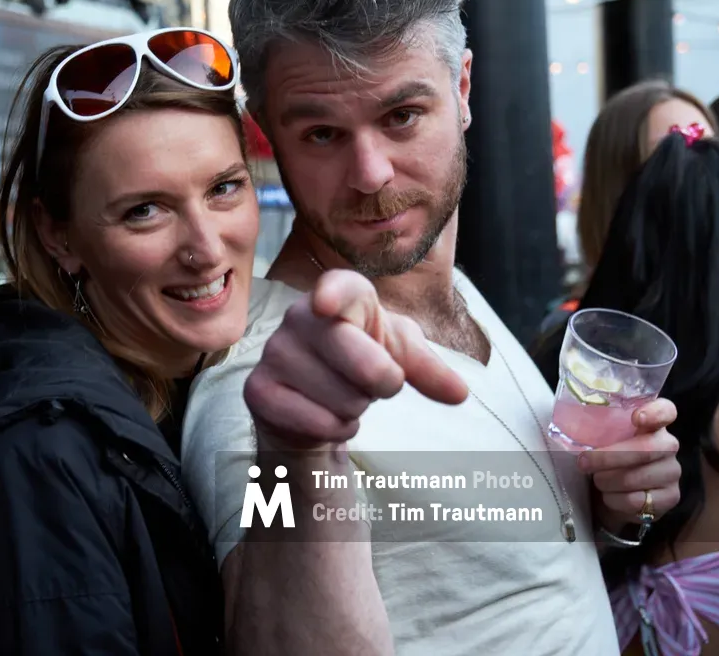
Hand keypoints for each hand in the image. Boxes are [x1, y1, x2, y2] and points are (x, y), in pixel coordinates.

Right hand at [243, 269, 468, 452]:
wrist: (311, 400)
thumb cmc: (360, 364)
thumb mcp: (399, 356)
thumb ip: (430, 370)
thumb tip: (460, 393)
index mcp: (340, 297)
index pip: (339, 289)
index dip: (335, 295)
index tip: (327, 305)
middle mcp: (300, 316)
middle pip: (358, 358)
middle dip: (382, 381)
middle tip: (378, 382)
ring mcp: (274, 353)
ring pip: (342, 398)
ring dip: (355, 408)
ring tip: (341, 396)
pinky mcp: (258, 390)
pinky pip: (317, 422)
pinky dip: (333, 428)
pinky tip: (323, 415)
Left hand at [577, 398, 681, 528]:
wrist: (617, 497)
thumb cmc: (608, 461)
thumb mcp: (604, 442)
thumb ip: (599, 432)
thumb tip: (572, 428)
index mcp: (652, 424)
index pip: (666, 410)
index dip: (654, 412)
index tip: (636, 418)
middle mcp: (668, 445)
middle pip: (646, 448)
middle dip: (609, 457)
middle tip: (583, 463)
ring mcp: (672, 472)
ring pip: (636, 478)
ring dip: (607, 481)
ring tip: (598, 481)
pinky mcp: (671, 497)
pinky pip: (636, 500)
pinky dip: (614, 500)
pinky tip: (611, 496)